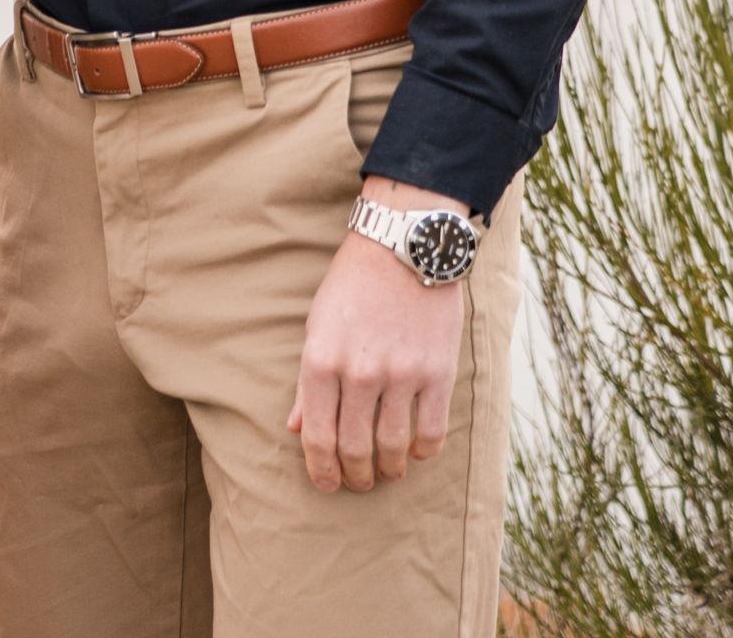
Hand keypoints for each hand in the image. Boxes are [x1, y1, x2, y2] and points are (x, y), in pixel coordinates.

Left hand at [288, 189, 468, 493]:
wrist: (402, 247)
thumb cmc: (353, 285)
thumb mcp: (317, 326)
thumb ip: (309, 382)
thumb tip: (295, 429)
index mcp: (321, 360)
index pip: (317, 436)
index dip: (320, 470)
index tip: (327, 485)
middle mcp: (359, 372)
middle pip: (355, 449)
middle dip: (356, 476)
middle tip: (359, 482)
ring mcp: (401, 374)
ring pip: (394, 448)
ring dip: (389, 469)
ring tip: (388, 471)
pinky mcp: (437, 373)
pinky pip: (432, 433)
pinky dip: (423, 452)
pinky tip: (417, 450)